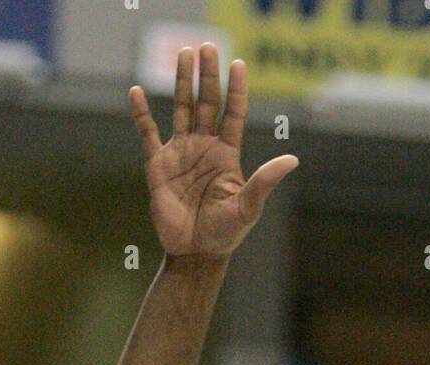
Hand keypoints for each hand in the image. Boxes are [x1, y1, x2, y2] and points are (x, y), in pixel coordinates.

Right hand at [130, 44, 297, 258]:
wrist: (195, 254)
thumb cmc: (225, 234)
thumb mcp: (248, 207)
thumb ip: (265, 181)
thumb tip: (292, 160)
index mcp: (227, 154)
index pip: (233, 114)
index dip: (236, 90)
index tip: (238, 64)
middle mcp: (204, 148)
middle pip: (207, 103)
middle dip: (208, 76)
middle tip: (207, 47)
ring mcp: (181, 153)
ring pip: (182, 109)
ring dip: (182, 82)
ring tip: (184, 54)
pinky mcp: (158, 165)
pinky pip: (148, 133)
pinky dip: (141, 113)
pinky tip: (137, 92)